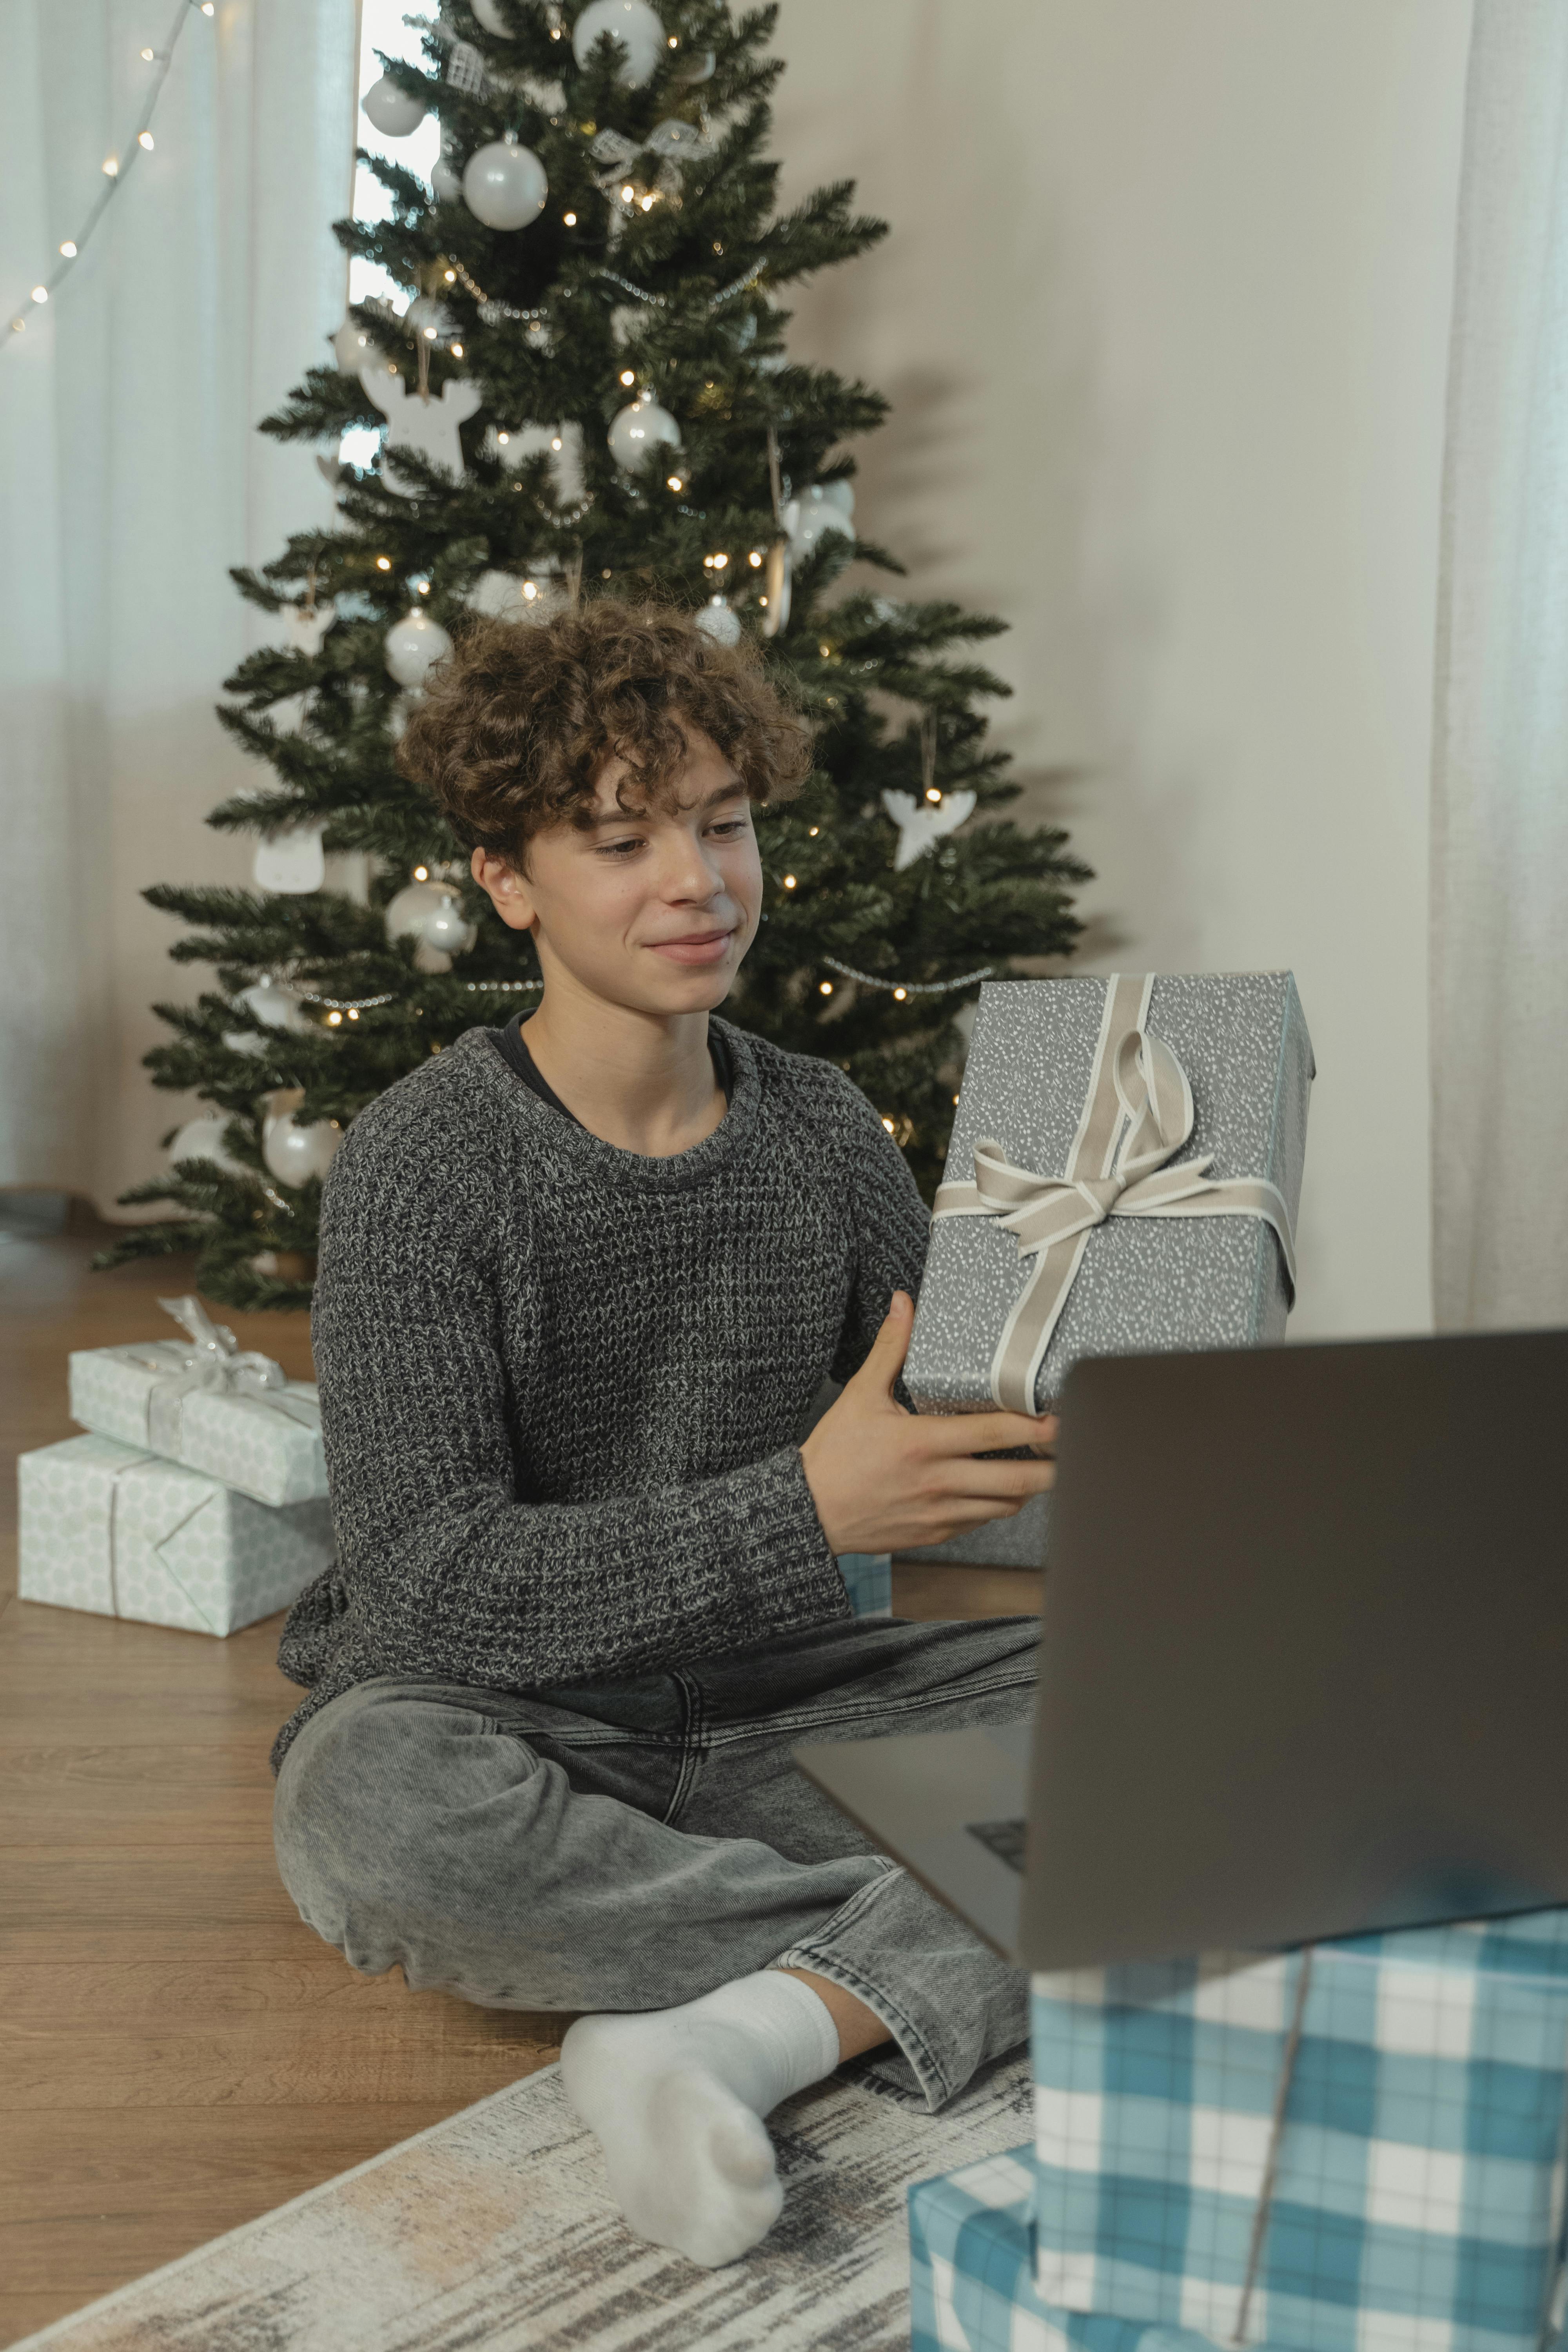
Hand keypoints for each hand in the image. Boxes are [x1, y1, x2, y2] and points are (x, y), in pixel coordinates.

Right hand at [799, 1291, 1057, 1555]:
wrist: (809, 1512)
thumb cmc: (834, 1454)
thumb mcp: (860, 1394)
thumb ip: (891, 1348)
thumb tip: (904, 1304)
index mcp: (922, 1442)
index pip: (994, 1434)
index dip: (1035, 1428)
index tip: (1060, 1419)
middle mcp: (937, 1481)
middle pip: (1015, 1480)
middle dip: (1052, 1468)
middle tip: (1074, 1451)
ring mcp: (939, 1512)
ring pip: (1004, 1504)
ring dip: (1028, 1488)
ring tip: (1044, 1468)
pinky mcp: (935, 1533)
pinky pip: (981, 1521)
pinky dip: (997, 1505)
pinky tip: (1000, 1488)